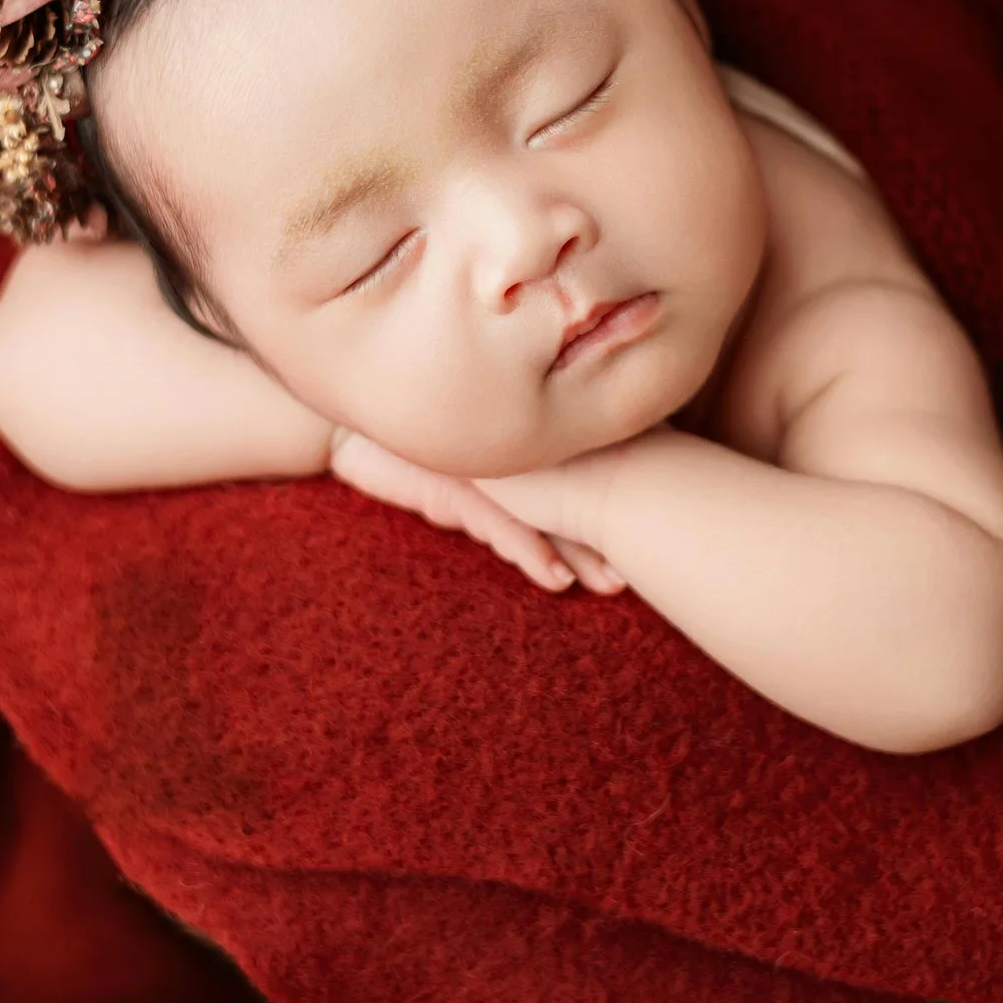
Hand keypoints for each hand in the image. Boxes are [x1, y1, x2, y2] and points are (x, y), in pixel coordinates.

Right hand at [327, 426, 625, 594]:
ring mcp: (487, 470)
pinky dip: (528, 550)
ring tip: (609, 585)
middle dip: (607, 540)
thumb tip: (542, 520)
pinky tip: (551, 578)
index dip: (614, 507)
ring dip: (577, 554)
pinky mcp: (456, 482)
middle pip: (573, 499)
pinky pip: (499, 522)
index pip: (579, 478)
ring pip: (543, 517)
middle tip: (645, 573)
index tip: (654, 534)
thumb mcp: (459, 465)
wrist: (348, 417)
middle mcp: (511, 456)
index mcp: (520, 447)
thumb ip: (499, 485)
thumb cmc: (408, 441)